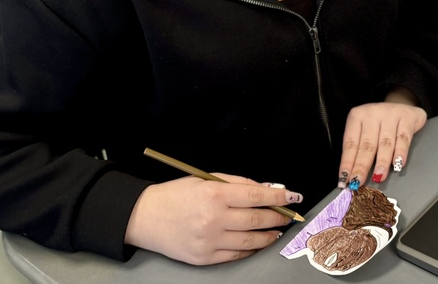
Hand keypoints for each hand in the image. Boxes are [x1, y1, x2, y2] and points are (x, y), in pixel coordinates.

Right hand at [124, 174, 302, 264]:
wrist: (145, 217)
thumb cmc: (175, 195)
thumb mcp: (205, 179)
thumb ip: (237, 183)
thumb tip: (266, 189)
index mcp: (214, 195)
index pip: (256, 196)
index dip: (278, 197)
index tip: (292, 197)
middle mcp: (213, 219)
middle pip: (257, 219)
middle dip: (277, 217)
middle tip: (287, 215)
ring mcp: (209, 241)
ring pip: (251, 241)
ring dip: (269, 235)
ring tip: (276, 230)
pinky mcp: (204, 258)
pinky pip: (236, 255)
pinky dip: (251, 249)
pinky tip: (257, 242)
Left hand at [338, 89, 426, 187]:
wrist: (402, 104)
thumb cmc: (379, 123)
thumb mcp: (365, 130)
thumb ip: (359, 149)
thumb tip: (352, 176)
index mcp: (357, 117)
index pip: (351, 143)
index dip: (348, 163)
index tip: (344, 180)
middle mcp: (372, 114)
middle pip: (367, 145)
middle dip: (362, 166)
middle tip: (358, 182)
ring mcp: (390, 114)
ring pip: (385, 143)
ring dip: (381, 162)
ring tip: (378, 177)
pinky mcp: (407, 118)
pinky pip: (403, 138)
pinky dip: (400, 153)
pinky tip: (398, 164)